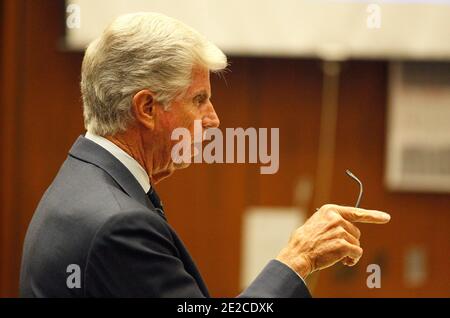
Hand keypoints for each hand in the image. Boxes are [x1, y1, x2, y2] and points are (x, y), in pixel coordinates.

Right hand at [276, 204, 390, 278]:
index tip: (385, 217)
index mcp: (330, 210)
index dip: (373, 215)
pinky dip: (352, 259)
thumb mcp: (318, 223)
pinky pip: (357, 253)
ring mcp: (340, 231)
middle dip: (350, 241)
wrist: (299, 253)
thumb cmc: (307, 240)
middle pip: (356, 232)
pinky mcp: (343, 244)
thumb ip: (333, 222)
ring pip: (357, 243)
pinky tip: (343, 261)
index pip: (356, 212)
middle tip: (336, 248)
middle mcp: (336, 218)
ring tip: (335, 254)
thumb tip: (350, 229)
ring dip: (349, 252)